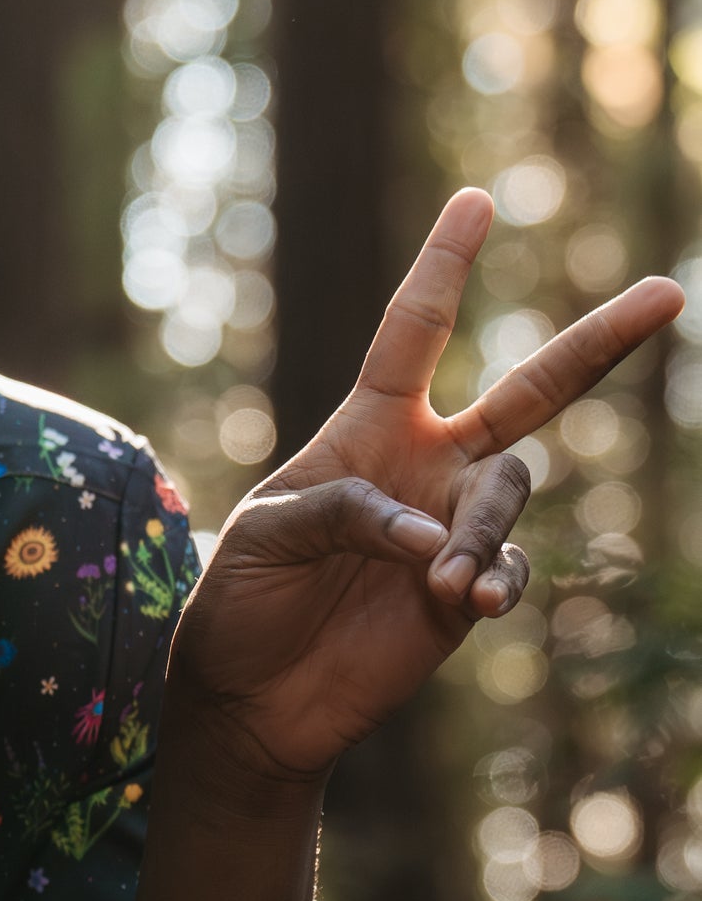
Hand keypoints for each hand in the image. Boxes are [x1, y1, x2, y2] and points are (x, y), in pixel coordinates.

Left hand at [169, 188, 683, 785]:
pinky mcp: (466, 595)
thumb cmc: (240, 602)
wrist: (252, 700)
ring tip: (442, 582)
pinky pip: (507, 570)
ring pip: (510, 490)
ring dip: (482, 528)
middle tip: (668, 294)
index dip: (444, 268)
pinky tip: (465, 601)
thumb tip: (427, 534)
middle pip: (533, 390)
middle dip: (599, 342)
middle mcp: (426, 464)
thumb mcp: (264, 535)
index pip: (412, 331)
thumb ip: (339, 510)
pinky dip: (494, 580)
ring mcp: (454, 528)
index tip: (476, 201)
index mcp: (367, 426)